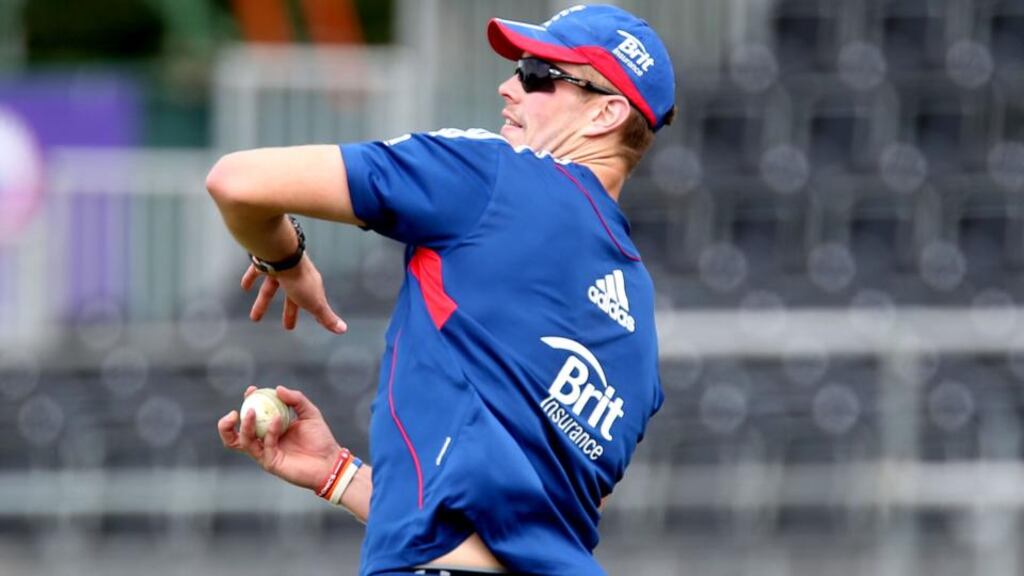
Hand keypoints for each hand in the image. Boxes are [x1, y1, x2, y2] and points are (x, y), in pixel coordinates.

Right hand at [217, 385, 344, 491]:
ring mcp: (265, 453)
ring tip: (250, 412)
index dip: (248, 402)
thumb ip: (296, 399)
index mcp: (270, 429)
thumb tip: (278, 389)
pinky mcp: (271, 463)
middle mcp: (263, 441)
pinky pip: (264, 446)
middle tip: (234, 411)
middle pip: (235, 436)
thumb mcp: (310, 413)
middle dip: (226, 425)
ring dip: (245, 426)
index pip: (251, 416)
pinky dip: (269, 431)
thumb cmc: (320, 439)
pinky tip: (277, 419)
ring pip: (243, 442)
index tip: (251, 390)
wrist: (330, 461)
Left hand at [241, 254, 346, 333]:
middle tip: (288, 327)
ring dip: (263, 303)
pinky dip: (251, 279)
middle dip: (290, 311)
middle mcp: (296, 276)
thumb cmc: (299, 278)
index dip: (315, 312)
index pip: (314, 302)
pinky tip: (244, 287)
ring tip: (254, 318)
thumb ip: (326, 316)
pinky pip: (257, 272)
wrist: (282, 253)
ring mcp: (280, 269)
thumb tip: (343, 329)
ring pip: (271, 289)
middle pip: (292, 298)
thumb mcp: (315, 303)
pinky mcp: (265, 262)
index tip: (315, 320)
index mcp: (310, 285)